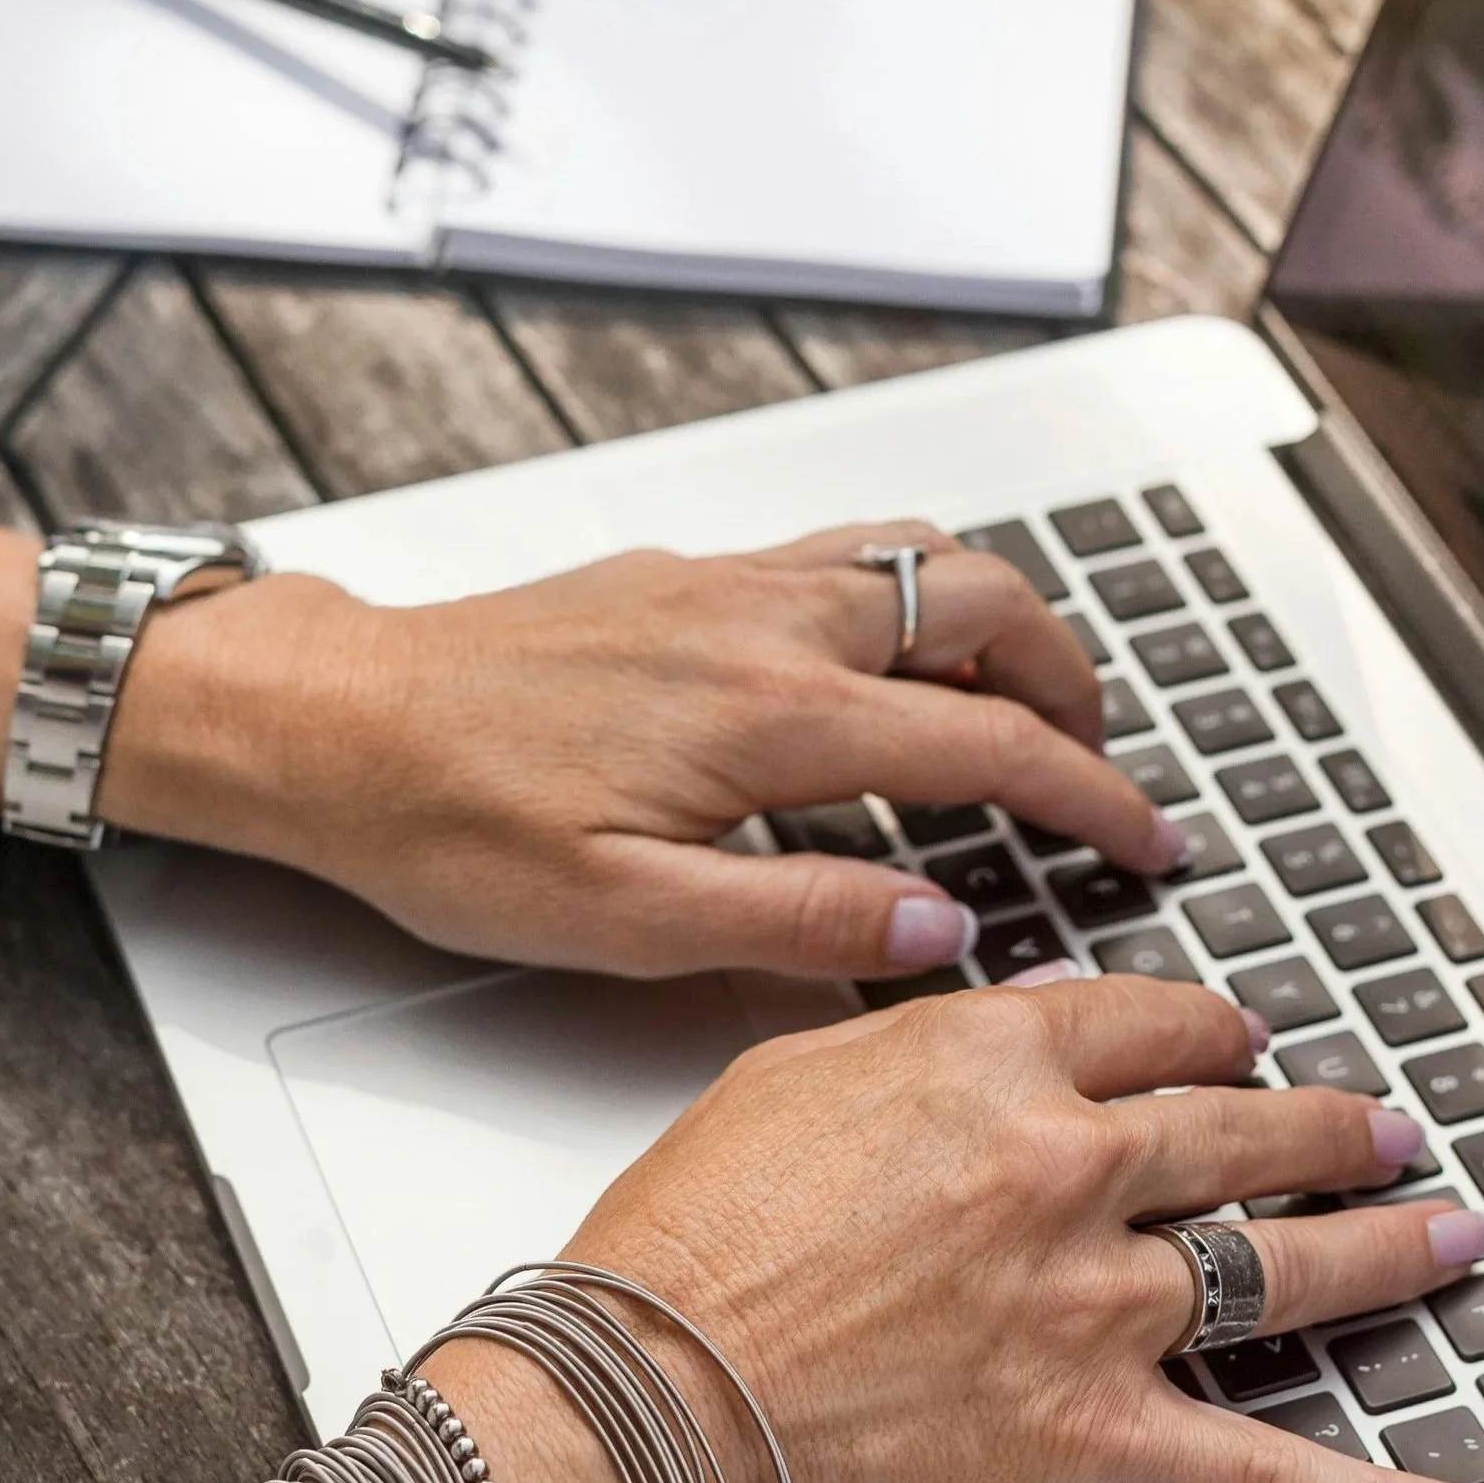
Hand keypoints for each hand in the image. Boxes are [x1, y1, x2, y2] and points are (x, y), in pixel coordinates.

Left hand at [103, 522, 1180, 979]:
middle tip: (1100, 767)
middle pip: (986, 607)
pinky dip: (917, 591)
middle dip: (1074, 682)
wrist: (334, 723)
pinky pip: (845, 550)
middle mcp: (764, 620)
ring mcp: (724, 579)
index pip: (990, 744)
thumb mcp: (623, 920)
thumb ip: (797, 923)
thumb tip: (938, 932)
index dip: (1092, 798)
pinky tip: (894, 659)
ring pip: (921, 557)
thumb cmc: (449, 823)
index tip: (1149, 841)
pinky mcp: (682, 571)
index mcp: (768, 714)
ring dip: (1001, 622)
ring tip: (1025, 703)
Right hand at [558, 973, 1483, 1482]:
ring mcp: (1093, 1300)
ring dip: (1385, 1251)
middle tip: (1375, 1131)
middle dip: (1327, 1127)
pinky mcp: (1093, 1430)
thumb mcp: (789, 1074)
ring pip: (1286, 1266)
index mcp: (989, 1062)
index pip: (1149, 1022)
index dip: (1209, 1030)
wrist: (650, 1390)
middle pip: (1242, 1128)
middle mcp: (1065, 1165)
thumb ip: (919, 1045)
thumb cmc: (692, 1239)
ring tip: (1446, 1237)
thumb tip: (1002, 1033)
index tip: (1232, 1040)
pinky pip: (1267, 1474)